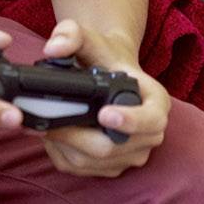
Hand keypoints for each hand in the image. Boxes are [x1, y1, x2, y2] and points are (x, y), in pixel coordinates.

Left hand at [35, 19, 169, 177]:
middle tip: (49, 122)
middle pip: (114, 148)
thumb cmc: (102, 56)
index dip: (130, 121)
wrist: (105, 72)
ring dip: (65, 146)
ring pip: (93, 162)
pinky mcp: (112, 166)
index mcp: (156, 101)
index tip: (104, 114)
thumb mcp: (90, 38)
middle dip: (77, 136)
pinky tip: (53, 135)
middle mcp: (150, 133)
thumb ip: (71, 34)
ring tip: (47, 124)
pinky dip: (61, 154)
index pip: (151, 119)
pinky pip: (82, 169)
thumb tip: (54, 49)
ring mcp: (133, 153)